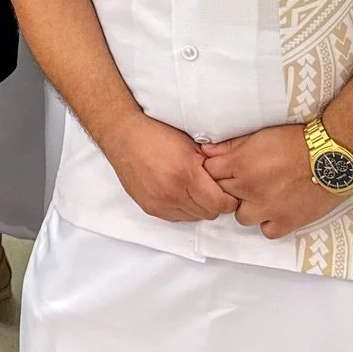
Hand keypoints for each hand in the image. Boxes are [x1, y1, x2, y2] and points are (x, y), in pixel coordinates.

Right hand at [103, 113, 238, 222]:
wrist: (124, 136)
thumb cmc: (157, 134)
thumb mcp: (191, 144)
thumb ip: (210, 165)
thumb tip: (228, 181)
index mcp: (186, 175)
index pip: (220, 204)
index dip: (228, 198)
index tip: (227, 190)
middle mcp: (173, 193)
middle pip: (209, 213)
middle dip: (214, 203)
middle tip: (212, 188)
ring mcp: (160, 203)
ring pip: (193, 218)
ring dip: (198, 207)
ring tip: (194, 189)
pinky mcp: (150, 208)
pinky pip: (176, 217)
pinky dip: (182, 208)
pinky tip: (179, 193)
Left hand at [200, 124, 333, 238]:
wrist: (331, 156)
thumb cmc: (297, 141)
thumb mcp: (260, 136)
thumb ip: (231, 145)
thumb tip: (206, 151)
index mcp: (240, 165)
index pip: (210, 172)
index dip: (216, 169)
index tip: (225, 167)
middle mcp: (249, 189)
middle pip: (223, 193)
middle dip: (230, 186)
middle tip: (245, 179)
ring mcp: (267, 208)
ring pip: (241, 216)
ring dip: (247, 206)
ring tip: (261, 196)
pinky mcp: (286, 221)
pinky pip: (267, 231)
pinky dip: (269, 223)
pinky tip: (275, 210)